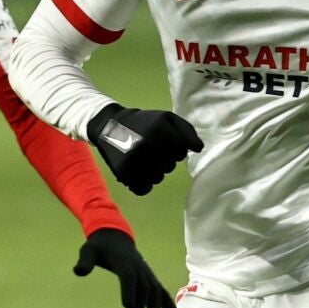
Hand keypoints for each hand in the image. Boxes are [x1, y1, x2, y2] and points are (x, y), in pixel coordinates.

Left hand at [73, 228, 176, 307]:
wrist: (115, 237)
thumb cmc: (99, 247)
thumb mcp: (88, 250)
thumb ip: (85, 261)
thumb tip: (78, 271)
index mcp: (123, 261)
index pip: (128, 276)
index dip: (129, 290)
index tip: (128, 307)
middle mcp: (139, 267)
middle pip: (143, 287)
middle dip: (142, 305)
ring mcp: (146, 272)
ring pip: (155, 290)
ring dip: (155, 307)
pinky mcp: (150, 278)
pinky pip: (161, 290)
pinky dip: (168, 303)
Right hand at [87, 104, 202, 195]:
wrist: (110, 125)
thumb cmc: (144, 123)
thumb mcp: (167, 119)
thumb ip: (187, 131)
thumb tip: (198, 149)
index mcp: (159, 130)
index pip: (180, 152)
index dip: (175, 149)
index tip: (164, 143)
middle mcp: (146, 145)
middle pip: (169, 166)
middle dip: (164, 160)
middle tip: (151, 150)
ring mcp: (134, 160)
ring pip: (157, 178)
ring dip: (154, 172)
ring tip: (144, 160)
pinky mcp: (123, 173)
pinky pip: (143, 188)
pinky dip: (144, 184)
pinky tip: (139, 172)